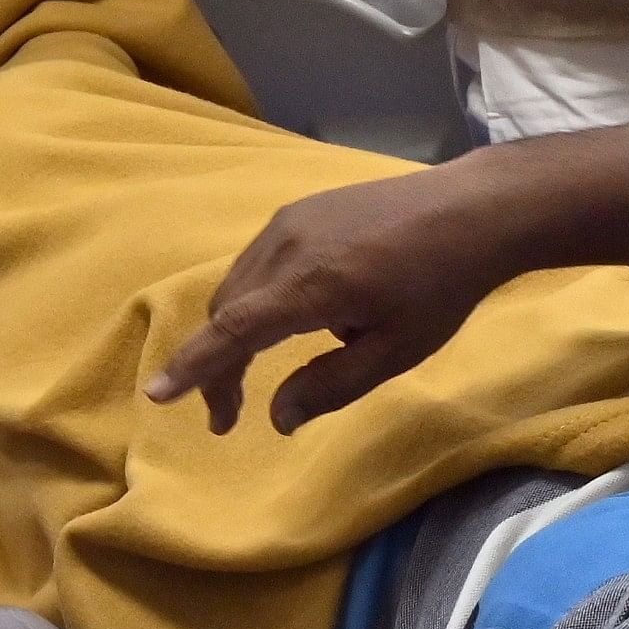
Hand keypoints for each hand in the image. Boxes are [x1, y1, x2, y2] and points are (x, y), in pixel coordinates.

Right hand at [143, 163, 533, 433]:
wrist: (470, 210)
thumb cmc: (441, 287)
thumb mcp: (396, 351)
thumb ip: (332, 385)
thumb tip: (276, 418)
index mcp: (311, 285)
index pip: (233, 330)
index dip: (193, 365)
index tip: (158, 394)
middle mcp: (287, 246)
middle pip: (227, 311)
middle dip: (218, 365)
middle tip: (229, 415)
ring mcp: (289, 221)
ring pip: (238, 285)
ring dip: (234, 333)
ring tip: (253, 372)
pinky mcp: (299, 211)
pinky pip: (258, 263)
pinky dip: (254, 300)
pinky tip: (288, 319)